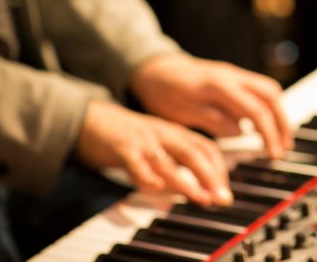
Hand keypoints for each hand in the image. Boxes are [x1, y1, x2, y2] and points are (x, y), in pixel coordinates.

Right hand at [76, 99, 230, 205]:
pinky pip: (135, 162)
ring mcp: (143, 141)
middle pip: (193, 153)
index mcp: (175, 133)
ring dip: (186, 182)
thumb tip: (192, 193)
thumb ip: (175, 166)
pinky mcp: (121, 148)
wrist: (92, 117)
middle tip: (221, 198)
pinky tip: (154, 187)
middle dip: (211, 176)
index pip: (206, 148)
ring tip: (200, 198)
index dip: (219, 170)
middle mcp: (164, 135)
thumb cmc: (128, 136)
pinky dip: (146, 176)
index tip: (224, 191)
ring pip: (168, 161)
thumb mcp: (157, 145)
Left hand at [130, 53, 292, 158]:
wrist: (154, 68)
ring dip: (277, 114)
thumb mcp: (180, 112)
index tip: (273, 154)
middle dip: (282, 122)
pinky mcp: (233, 78)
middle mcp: (232, 75)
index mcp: (218, 85)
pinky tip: (263, 127)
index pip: (256, 109)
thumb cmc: (163, 92)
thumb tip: (239, 132)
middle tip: (283, 148)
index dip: (269, 133)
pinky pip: (259, 90)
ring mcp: (234, 74)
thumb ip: (211, 120)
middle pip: (271, 94)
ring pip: (268, 90)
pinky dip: (267, 108)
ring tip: (278, 140)